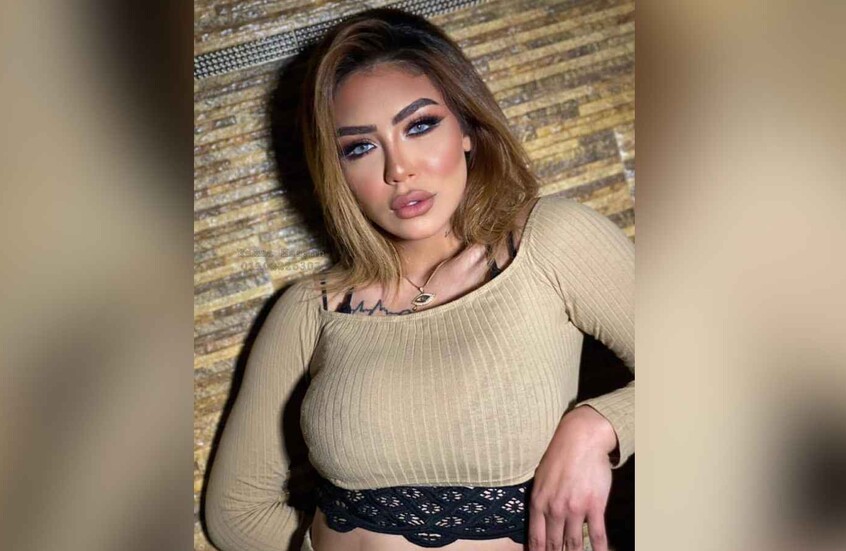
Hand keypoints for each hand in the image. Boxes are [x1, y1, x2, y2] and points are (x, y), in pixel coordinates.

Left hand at [528, 406, 616, 550]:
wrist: (580, 439)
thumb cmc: (559, 455)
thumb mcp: (540, 478)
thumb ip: (539, 500)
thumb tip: (538, 520)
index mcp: (539, 502)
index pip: (536, 537)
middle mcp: (555, 509)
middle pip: (554, 544)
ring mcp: (575, 509)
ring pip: (574, 543)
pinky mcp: (595, 506)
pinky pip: (597, 535)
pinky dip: (598, 549)